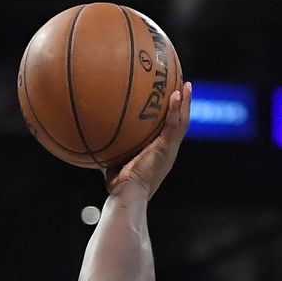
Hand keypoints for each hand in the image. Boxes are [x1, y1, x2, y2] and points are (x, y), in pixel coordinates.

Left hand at [105, 81, 191, 199]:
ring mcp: (170, 151)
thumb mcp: (116, 164)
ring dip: (186, 103)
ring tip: (186, 85)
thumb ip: (112, 152)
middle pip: (180, 125)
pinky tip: (177, 94)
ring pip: (182, 122)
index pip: (168, 134)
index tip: (170, 104)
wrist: (128, 195)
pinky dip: (176, 109)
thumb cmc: (120, 187)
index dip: (172, 119)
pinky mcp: (167, 148)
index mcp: (160, 156)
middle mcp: (168, 152)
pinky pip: (174, 125)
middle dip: (183, 107)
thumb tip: (95, 140)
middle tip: (184, 88)